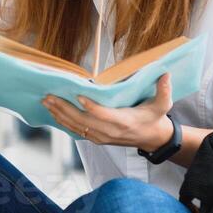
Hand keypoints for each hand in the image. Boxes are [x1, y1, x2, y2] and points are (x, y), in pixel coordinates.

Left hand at [42, 73, 175, 150]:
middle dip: (64, 109)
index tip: (78, 95)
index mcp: (124, 122)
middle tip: (49, 97)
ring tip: (46, 102)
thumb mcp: (163, 105)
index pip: (103, 115)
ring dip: (60, 115)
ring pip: (77, 127)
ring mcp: (102, 137)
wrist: (152, 139)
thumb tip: (165, 74)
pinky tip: (53, 113)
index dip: (90, 106)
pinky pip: (77, 131)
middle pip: (83, 121)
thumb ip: (164, 90)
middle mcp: (110, 132)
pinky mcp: (97, 139)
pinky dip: (64, 123)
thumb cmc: (155, 118)